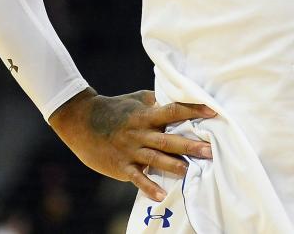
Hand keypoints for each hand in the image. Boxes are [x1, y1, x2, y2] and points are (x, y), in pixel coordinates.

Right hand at [48, 88, 215, 199]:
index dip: (192, 110)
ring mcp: (130, 150)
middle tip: (210, 151)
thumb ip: (155, 102)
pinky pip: (136, 177)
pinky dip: (148, 186)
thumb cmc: (112, 109)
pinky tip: (161, 195)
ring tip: (191, 172)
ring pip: (155, 159)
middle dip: (189, 145)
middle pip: (168, 139)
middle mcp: (140, 132)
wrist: (81, 121)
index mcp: (145, 115)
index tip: (212, 112)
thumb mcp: (135, 100)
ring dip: (174, 166)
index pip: (173, 110)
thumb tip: (176, 100)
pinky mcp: (121, 165)